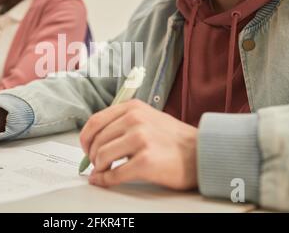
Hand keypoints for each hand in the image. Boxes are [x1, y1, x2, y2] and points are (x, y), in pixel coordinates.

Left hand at [80, 99, 197, 189]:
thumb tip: (96, 141)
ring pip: (102, 156)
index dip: (85, 138)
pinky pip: (114, 173)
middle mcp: (135, 119)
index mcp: (133, 108)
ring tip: (104, 171)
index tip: (86, 148)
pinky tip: (106, 180)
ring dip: (99, 168)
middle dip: (92, 156)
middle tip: (96, 164)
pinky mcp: (145, 161)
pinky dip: (105, 180)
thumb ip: (122, 123)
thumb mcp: (148, 118)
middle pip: (96, 140)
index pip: (95, 121)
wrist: (203, 153)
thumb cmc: (175, 139)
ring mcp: (140, 139)